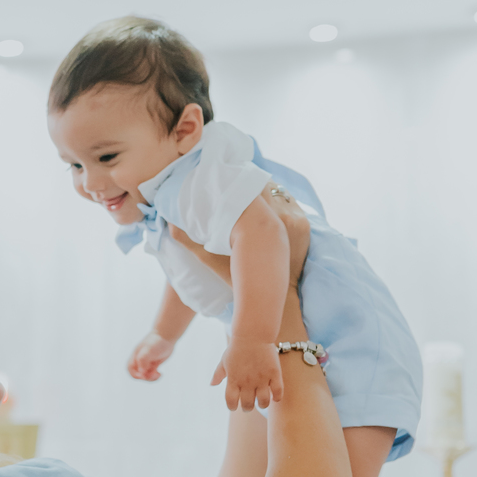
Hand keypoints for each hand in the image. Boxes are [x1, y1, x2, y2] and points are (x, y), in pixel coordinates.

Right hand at [127, 332, 175, 380]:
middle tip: (154, 375)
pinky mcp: (154, 364)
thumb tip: (141, 371)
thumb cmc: (156, 341)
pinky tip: (160, 373)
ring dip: (151, 377)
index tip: (144, 375)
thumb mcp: (148, 350)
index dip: (135, 374)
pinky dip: (155, 376)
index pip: (130, 369)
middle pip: (138, 374)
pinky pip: (152, 374)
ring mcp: (147, 362)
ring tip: (158, 374)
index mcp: (136, 356)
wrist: (166, 335)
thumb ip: (143, 360)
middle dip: (145, 377)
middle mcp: (140, 360)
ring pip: (145, 375)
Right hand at [173, 192, 309, 289]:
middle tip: (237, 182)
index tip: (225, 178)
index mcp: (257, 221)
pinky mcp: (305, 225)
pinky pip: (292, 203)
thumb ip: (190, 242)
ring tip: (253, 191)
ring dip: (267, 190)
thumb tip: (170, 224)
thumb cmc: (241, 282)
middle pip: (264, 185)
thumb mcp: (212, 261)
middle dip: (251, 183)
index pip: (246, 187)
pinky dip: (280, 201)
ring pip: (280, 191)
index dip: (235, 180)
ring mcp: (296, 219)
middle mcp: (280, 215)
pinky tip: (270, 205)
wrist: (278, 299)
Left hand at [212, 336, 284, 410]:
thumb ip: (218, 374)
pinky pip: (278, 391)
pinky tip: (274, 397)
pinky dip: (277, 397)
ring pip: (263, 401)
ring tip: (262, 402)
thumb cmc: (237, 348)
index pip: (231, 401)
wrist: (253, 335)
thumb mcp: (224, 361)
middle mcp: (247, 382)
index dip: (232, 406)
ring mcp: (262, 378)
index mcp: (234, 380)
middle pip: (248, 404)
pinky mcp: (274, 373)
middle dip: (247, 407)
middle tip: (248, 405)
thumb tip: (212, 384)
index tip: (234, 406)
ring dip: (262, 405)